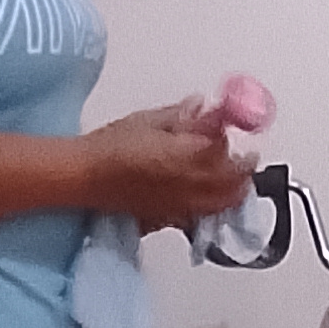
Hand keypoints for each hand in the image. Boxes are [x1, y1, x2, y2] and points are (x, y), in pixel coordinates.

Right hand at [83, 103, 256, 229]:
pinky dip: (208, 207)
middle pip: (234, 186)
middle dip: (243, 172)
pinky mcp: (167, 219)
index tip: (243, 137)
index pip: (230, 154)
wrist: (84, 177)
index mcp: (190, 158)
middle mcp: (191, 187)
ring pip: (221, 206)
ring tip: (229, 179)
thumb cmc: (110, 147)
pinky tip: (202, 197)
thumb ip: (183, 116)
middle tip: (244, 159)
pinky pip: (199, 217)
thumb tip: (204, 108)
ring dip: (231, 192)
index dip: (240, 145)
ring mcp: (181, 207)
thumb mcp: (149, 120)